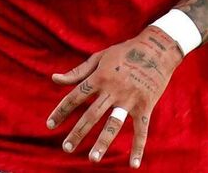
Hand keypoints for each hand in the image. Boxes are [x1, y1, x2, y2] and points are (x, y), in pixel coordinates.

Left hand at [46, 26, 183, 167]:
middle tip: (66, 148)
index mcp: (99, 76)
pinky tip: (133, 164)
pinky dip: (138, 148)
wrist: (158, 47)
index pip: (75, 96)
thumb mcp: (100, 57)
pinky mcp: (145, 105)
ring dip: (102, 142)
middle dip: (78, 132)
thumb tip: (54, 79)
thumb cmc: (125, 51)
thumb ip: (77, 72)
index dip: (61, 111)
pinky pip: (141, 130)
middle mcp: (112, 89)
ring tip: (92, 159)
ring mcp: (129, 98)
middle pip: (91, 114)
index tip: (49, 125)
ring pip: (113, 124)